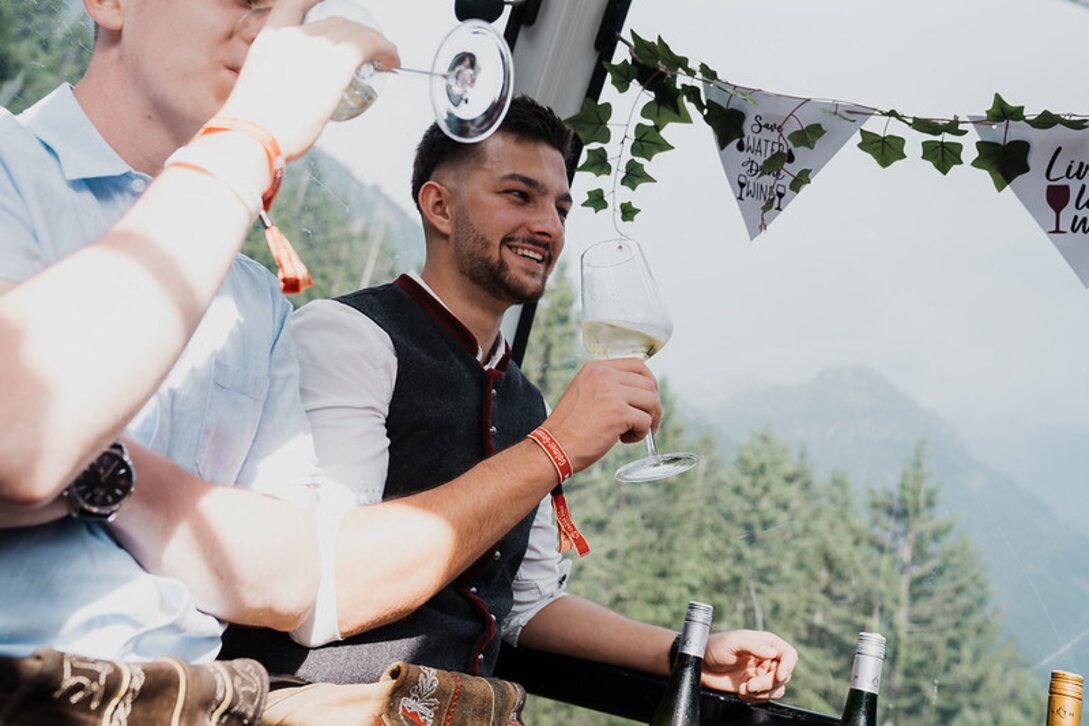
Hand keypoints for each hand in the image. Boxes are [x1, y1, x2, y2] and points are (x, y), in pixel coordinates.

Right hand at [219, 0, 399, 160]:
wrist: (252, 135)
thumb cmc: (253, 126)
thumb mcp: (259, 91)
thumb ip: (279, 82)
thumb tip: (294, 95)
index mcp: (270, 38)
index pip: (293, 4)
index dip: (312, 1)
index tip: (324, 3)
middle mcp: (294, 35)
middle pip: (333, 22)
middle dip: (353, 32)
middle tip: (366, 49)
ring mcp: (316, 46)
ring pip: (354, 31)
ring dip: (373, 42)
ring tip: (385, 56)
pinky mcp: (337, 62)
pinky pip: (370, 45)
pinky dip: (386, 50)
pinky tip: (392, 60)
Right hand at [543, 359, 661, 471]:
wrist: (553, 448)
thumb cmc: (569, 428)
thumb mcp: (585, 393)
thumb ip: (607, 386)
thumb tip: (638, 392)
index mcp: (595, 368)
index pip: (637, 365)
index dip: (648, 382)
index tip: (646, 399)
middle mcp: (603, 375)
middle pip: (648, 383)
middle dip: (652, 405)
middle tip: (644, 422)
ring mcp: (612, 392)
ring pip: (652, 401)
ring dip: (647, 420)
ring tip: (630, 431)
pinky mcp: (618, 413)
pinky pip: (646, 421)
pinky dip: (640, 434)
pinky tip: (624, 439)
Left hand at [701, 630, 796, 702]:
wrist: (701, 666)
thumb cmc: (714, 647)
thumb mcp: (733, 642)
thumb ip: (753, 645)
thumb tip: (771, 651)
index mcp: (766, 643)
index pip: (789, 655)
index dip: (788, 666)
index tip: (779, 675)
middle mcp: (767, 659)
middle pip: (784, 675)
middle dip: (768, 683)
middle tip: (750, 684)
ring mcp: (761, 674)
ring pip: (777, 689)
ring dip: (762, 693)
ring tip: (743, 688)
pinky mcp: (754, 688)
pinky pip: (765, 697)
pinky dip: (755, 698)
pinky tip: (740, 692)